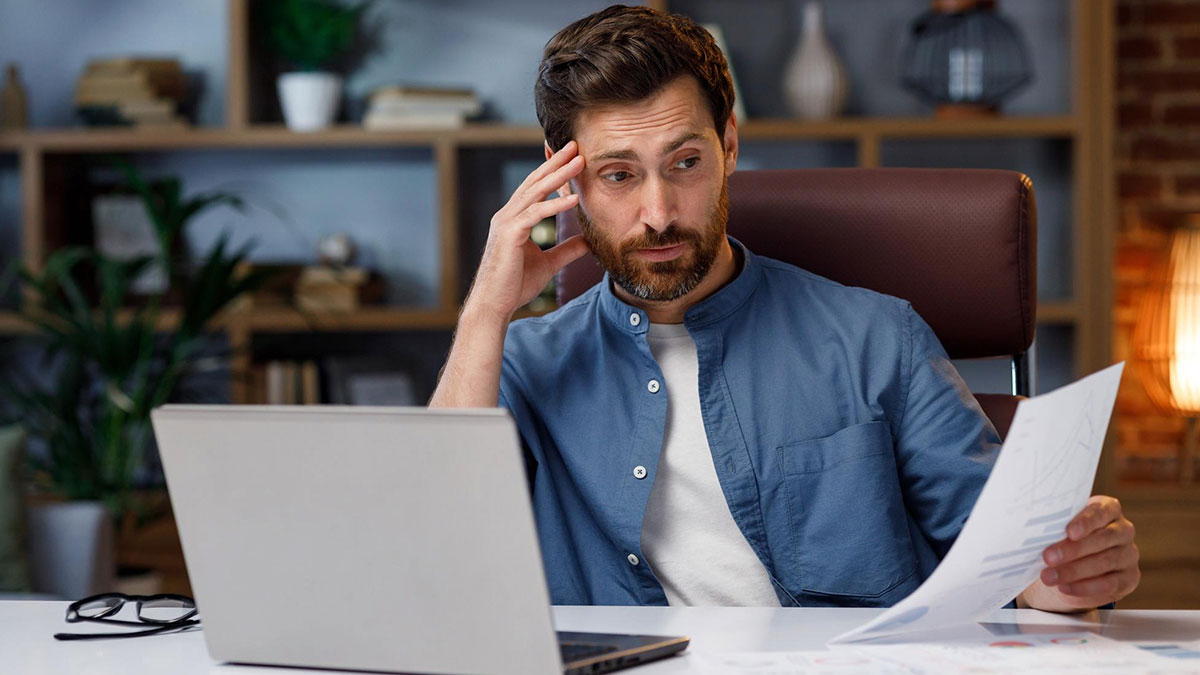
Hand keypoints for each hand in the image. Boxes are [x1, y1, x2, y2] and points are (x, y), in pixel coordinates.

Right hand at [466, 140, 589, 320]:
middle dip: (556, 162)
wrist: (493, 305)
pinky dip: (556, 205)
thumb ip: (567, 250)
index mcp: (514, 219)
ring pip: (536, 192)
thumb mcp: (549, 263)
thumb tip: (587, 241)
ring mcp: (506, 222)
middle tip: (576, 145)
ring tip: (579, 161)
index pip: (535, 188)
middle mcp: (507, 215)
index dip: (553, 171)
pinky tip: (574, 199)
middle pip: (535, 182)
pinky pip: (536, 214)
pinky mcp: (510, 234)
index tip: (572, 158)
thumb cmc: (514, 286)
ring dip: (559, 175)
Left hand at [1018, 495, 1139, 611]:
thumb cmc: (1063, 540)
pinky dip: (1084, 587)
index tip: (1069, 531)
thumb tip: (1033, 532)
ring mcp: (1128, 554)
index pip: (1102, 510)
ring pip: (1105, 561)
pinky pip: (1109, 583)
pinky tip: (1065, 587)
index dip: (1086, 521)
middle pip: (1103, 538)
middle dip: (1073, 549)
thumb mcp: (1059, 530)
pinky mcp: (1129, 578)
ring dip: (1074, 570)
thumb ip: (1055, 527)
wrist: (1072, 569)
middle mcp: (1123, 529)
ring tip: (1048, 576)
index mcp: (1107, 509)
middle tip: (1048, 557)